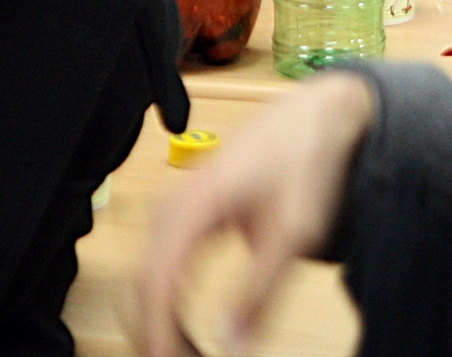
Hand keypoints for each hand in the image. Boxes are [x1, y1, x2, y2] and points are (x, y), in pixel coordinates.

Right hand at [133, 72, 376, 356]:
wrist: (311, 118)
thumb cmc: (302, 162)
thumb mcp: (292, 234)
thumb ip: (262, 294)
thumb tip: (234, 344)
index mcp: (194, 205)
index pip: (156, 282)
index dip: (157, 333)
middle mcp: (173, 206)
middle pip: (141, 285)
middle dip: (154, 335)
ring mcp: (173, 208)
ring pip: (144, 278)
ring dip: (157, 323)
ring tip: (187, 356)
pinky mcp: (181, 215)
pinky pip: (157, 266)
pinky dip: (164, 304)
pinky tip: (184, 329)